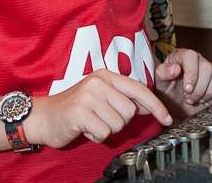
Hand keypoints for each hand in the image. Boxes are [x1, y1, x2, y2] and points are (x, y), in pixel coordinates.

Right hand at [25, 70, 172, 147]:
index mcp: (106, 76)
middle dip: (119, 121)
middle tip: (101, 118)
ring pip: (118, 123)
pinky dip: (96, 136)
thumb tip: (150, 106)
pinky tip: (85, 128)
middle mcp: (98, 82)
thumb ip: (124, 99)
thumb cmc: (75, 109)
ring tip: (92, 122)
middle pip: (130, 110)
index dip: (156, 105)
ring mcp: (88, 96)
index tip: (167, 118)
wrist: (44, 117)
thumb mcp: (101, 97)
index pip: (139, 89)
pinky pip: (104, 132)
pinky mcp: (80, 112)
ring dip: (106, 129)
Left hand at [154, 48, 211, 117]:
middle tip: (188, 99)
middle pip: (208, 67)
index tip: (187, 89)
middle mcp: (198, 60)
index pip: (191, 56)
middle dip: (199, 89)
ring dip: (209, 92)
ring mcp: (210, 70)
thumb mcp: (158, 82)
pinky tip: (205, 102)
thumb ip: (163, 73)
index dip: (192, 74)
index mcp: (182, 56)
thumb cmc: (164, 89)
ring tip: (197, 100)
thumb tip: (176, 68)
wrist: (173, 104)